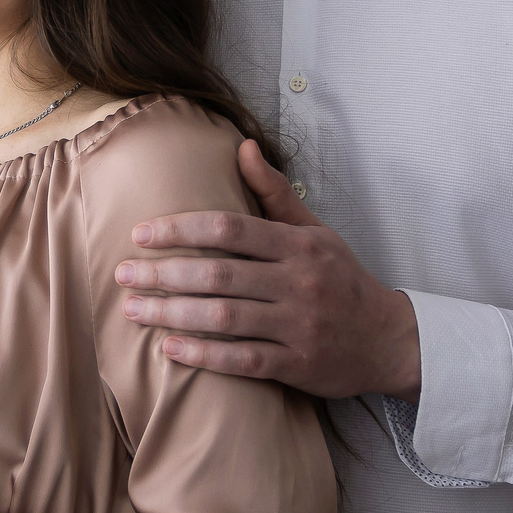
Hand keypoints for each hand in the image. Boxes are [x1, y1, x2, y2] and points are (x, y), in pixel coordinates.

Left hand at [115, 138, 421, 399]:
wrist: (389, 340)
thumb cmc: (342, 280)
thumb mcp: (316, 232)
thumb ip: (275, 194)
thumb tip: (243, 147)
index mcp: (299, 245)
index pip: (230, 228)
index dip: (180, 229)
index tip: (141, 234)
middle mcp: (298, 282)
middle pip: (218, 273)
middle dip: (164, 273)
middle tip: (122, 274)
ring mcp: (297, 326)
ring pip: (224, 317)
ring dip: (172, 313)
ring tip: (133, 310)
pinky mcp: (297, 365)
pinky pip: (242, 360)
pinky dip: (202, 355)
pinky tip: (169, 348)